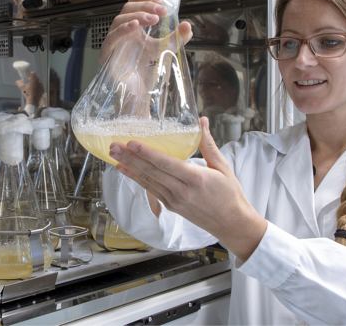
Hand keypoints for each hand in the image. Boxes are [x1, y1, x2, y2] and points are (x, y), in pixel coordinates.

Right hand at [15, 71, 44, 106]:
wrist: (33, 100)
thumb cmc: (28, 93)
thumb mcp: (22, 88)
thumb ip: (19, 83)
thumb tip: (17, 81)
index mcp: (34, 80)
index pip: (33, 73)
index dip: (30, 74)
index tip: (28, 77)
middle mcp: (39, 82)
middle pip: (36, 77)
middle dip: (33, 78)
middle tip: (29, 82)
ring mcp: (42, 86)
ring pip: (39, 82)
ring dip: (36, 82)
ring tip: (32, 86)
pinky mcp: (43, 90)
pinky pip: (40, 86)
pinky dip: (38, 87)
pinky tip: (35, 90)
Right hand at [99, 0, 192, 64]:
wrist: (142, 94)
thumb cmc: (149, 72)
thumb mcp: (166, 50)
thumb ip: (177, 38)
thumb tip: (188, 26)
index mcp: (133, 28)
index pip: (133, 3)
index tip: (161, 1)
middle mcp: (122, 32)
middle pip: (127, 8)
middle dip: (145, 6)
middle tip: (161, 11)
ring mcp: (113, 43)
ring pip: (119, 19)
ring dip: (137, 15)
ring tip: (153, 19)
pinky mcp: (107, 56)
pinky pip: (111, 38)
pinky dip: (122, 29)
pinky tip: (135, 26)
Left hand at [109, 116, 266, 260]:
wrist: (232, 224)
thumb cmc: (230, 195)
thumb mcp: (223, 167)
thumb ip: (208, 144)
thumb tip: (201, 121)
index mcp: (196, 179)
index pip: (167, 164)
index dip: (148, 154)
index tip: (132, 143)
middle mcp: (182, 192)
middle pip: (152, 172)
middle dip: (131, 158)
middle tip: (114, 145)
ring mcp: (174, 201)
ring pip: (147, 181)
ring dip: (129, 167)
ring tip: (114, 154)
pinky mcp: (170, 206)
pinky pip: (150, 190)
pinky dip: (136, 179)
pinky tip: (125, 169)